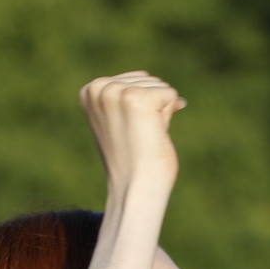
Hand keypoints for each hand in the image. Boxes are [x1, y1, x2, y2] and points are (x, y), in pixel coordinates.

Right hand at [79, 72, 185, 192]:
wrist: (135, 188)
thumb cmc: (132, 162)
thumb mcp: (121, 125)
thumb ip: (133, 104)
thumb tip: (180, 101)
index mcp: (89, 91)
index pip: (134, 80)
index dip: (140, 109)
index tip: (127, 131)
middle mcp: (99, 87)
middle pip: (147, 80)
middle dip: (151, 109)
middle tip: (137, 137)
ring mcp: (117, 91)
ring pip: (159, 87)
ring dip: (159, 114)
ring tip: (142, 137)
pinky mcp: (138, 98)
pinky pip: (170, 94)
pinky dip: (167, 117)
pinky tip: (151, 135)